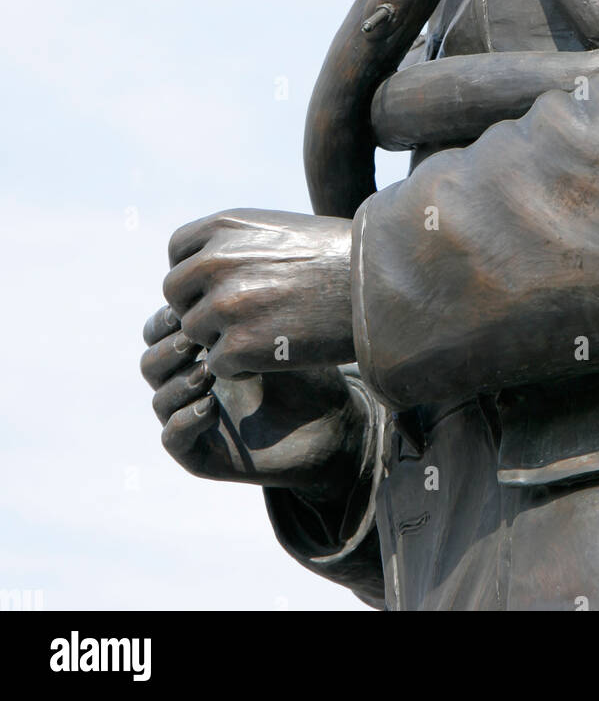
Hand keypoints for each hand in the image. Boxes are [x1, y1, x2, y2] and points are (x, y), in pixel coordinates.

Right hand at [140, 304, 366, 496]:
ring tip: (209, 371)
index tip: (195, 302)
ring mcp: (192, 418)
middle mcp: (190, 382)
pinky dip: (185, 420)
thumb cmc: (308, 368)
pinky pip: (172, 438)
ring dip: (178, 382)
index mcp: (200, 348)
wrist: (335, 422)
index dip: (170, 315)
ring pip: (157, 398)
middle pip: (151, 360)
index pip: (160, 327)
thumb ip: (243, 299)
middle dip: (169, 346)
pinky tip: (211, 406)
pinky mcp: (201, 455)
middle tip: (196, 338)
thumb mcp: (276, 327)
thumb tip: (215, 257)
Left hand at [161, 208, 354, 378]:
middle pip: (175, 295)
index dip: (195, 274)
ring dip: (220, 338)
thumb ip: (231, 244)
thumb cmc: (335, 257)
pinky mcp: (240, 346)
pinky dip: (239, 367)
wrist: (377, 286)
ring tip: (263, 335)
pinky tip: (272, 355)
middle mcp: (216, 261)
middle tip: (236, 318)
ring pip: (193, 333)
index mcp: (224, 226)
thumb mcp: (277, 230)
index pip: (176, 253)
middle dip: (199, 308)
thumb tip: (196, 271)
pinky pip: (216, 364)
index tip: (220, 287)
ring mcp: (225, 305)